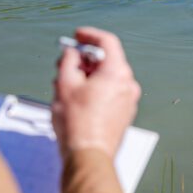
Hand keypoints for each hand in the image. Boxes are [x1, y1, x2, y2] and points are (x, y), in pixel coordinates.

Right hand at [52, 27, 141, 158]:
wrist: (88, 156)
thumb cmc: (77, 124)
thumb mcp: (64, 84)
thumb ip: (68, 60)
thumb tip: (72, 53)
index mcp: (117, 73)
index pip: (107, 42)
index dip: (90, 35)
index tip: (77, 35)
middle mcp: (128, 84)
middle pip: (107, 61)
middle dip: (84, 59)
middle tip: (66, 61)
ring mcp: (128, 101)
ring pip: (107, 78)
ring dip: (87, 76)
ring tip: (65, 84)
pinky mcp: (124, 114)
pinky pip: (110, 92)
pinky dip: (95, 89)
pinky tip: (76, 98)